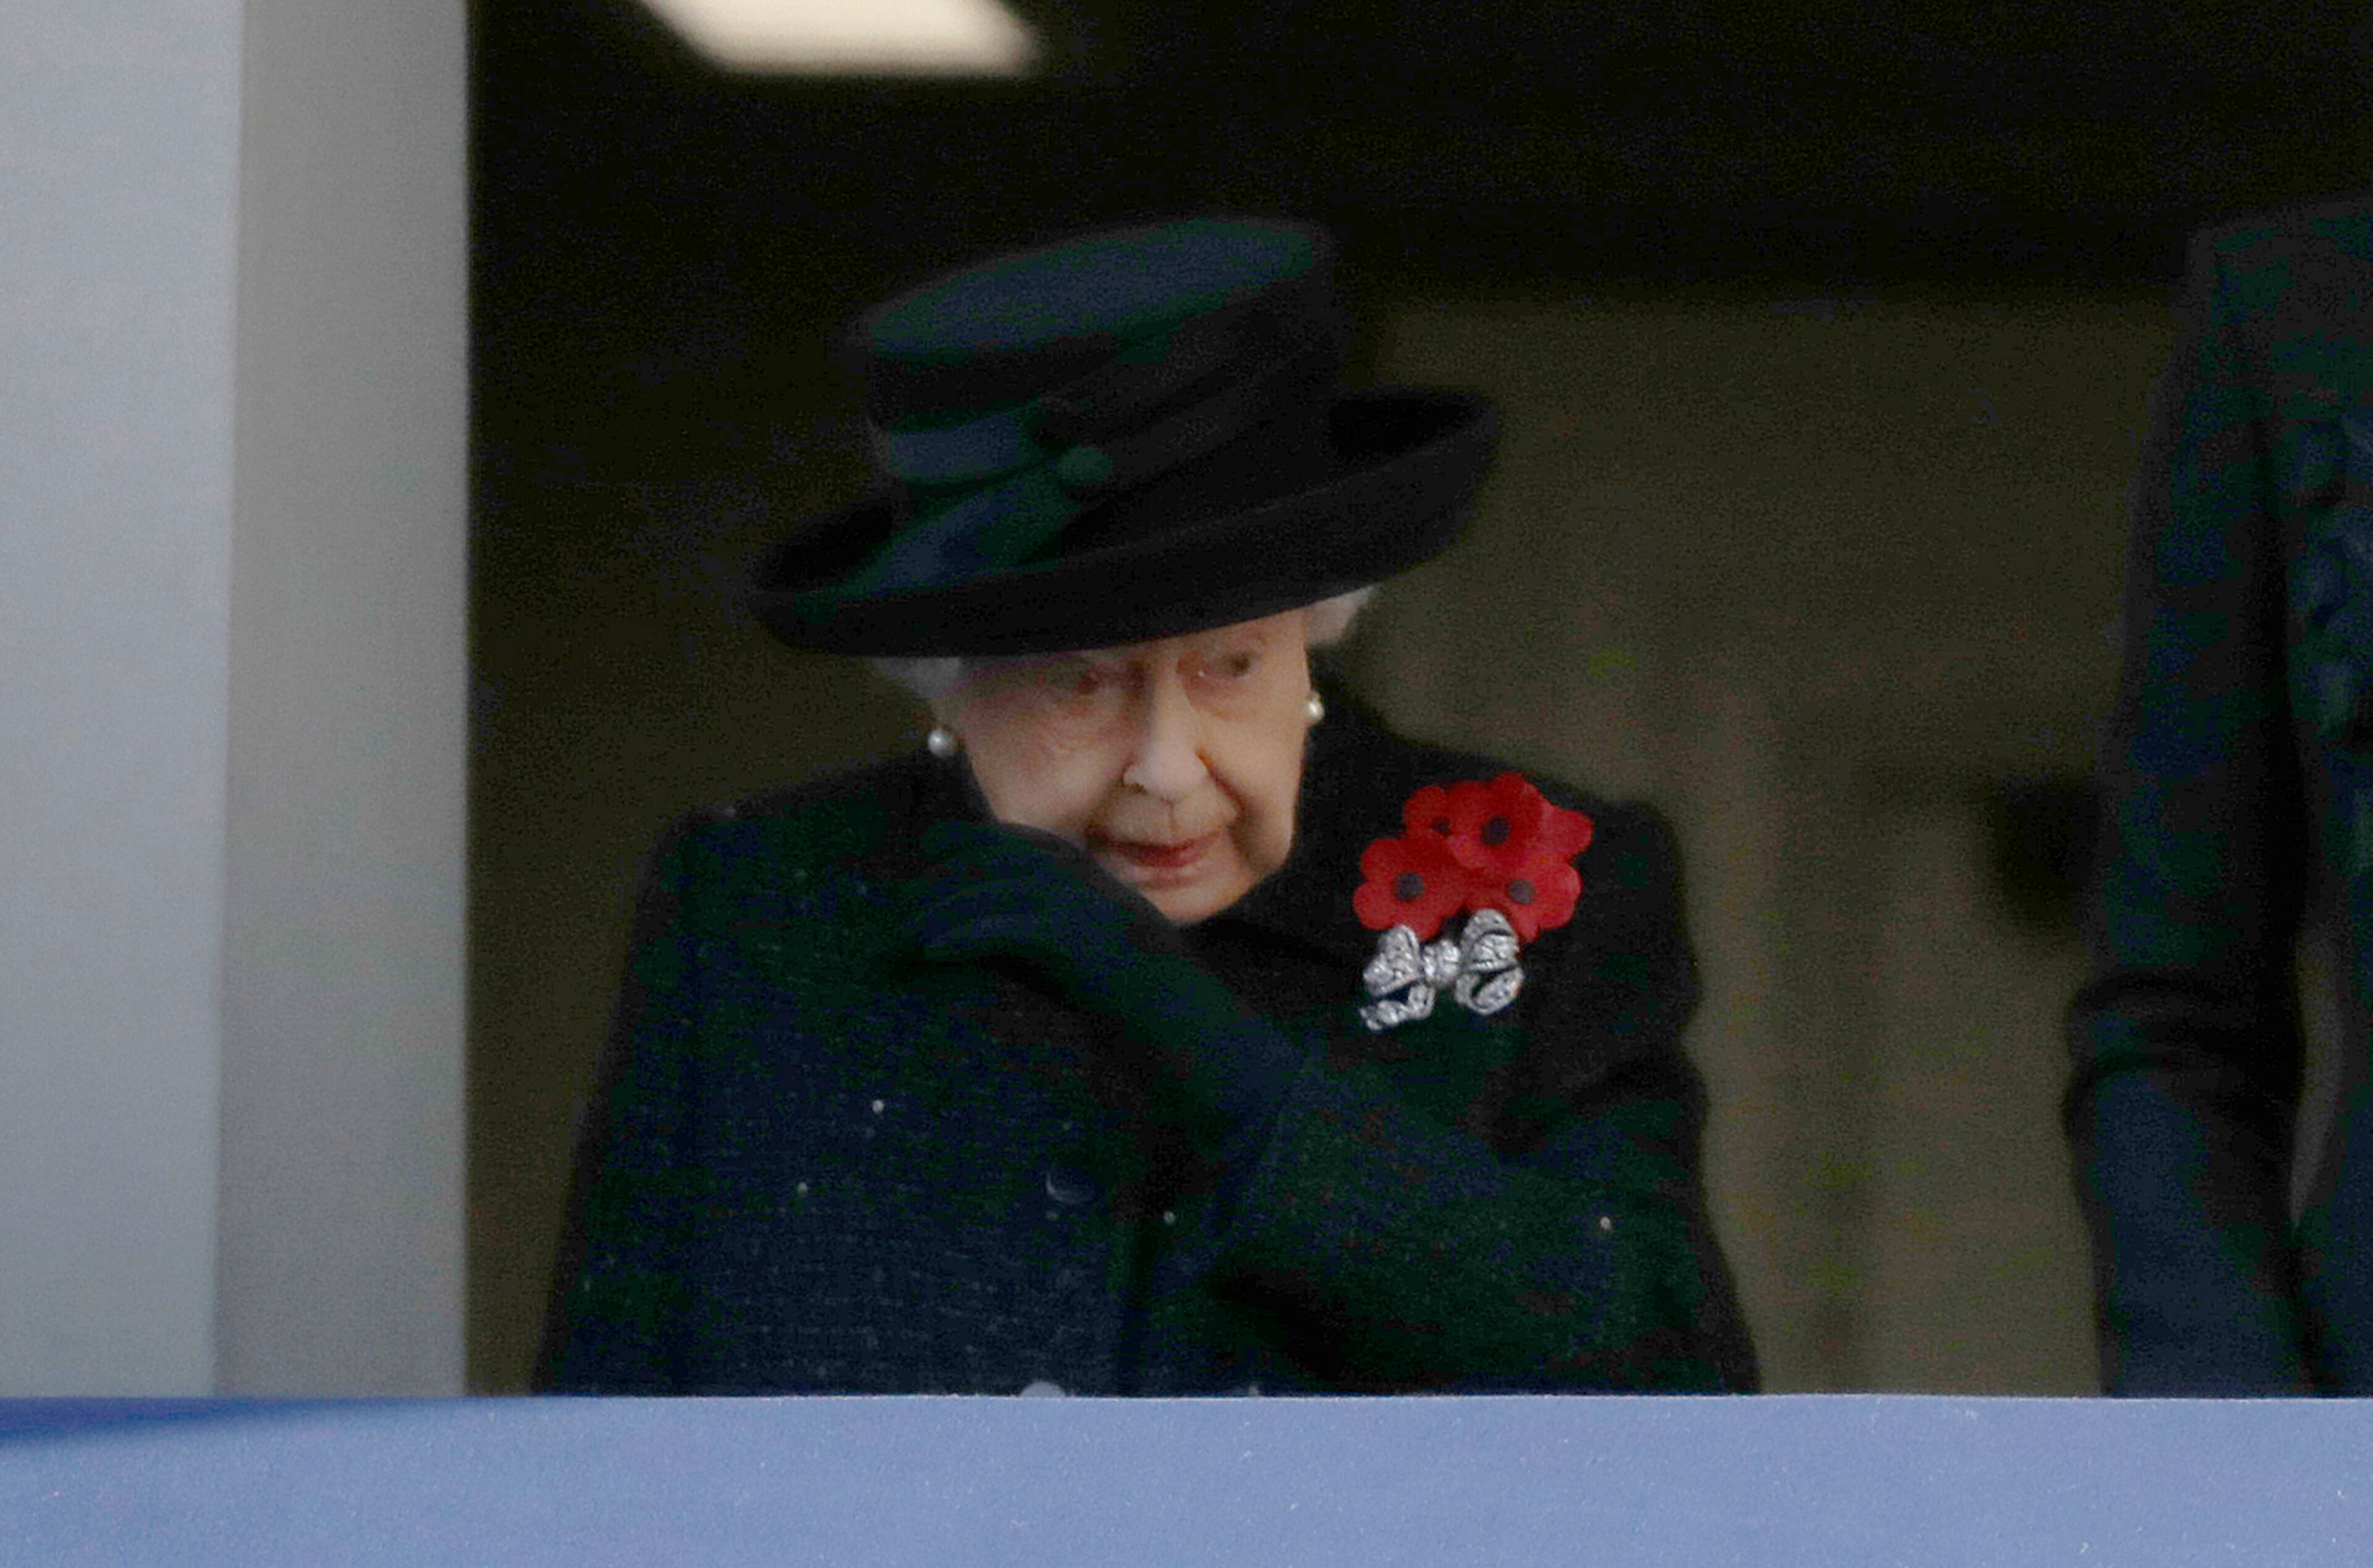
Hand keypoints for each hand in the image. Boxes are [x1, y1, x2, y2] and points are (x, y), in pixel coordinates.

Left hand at [911, 821, 1186, 1014]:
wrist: (1195, 1035)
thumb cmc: (1144, 1008)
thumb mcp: (1092, 959)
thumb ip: (1044, 936)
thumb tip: (977, 933)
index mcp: (1095, 878)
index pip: (1021, 842)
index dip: (972, 841)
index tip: (932, 847)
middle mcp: (1089, 880)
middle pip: (997, 862)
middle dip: (942, 884)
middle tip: (897, 912)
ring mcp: (1085, 905)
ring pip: (992, 894)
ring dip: (940, 916)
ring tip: (900, 941)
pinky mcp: (1077, 939)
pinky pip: (1004, 928)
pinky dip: (963, 936)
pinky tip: (932, 953)